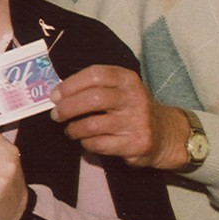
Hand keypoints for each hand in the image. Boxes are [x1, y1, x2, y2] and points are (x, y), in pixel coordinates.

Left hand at [48, 65, 191, 170]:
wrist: (163, 134)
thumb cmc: (130, 109)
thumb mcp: (119, 90)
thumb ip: (94, 88)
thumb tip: (57, 94)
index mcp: (127, 79)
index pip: (96, 74)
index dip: (71, 84)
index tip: (55, 95)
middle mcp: (134, 98)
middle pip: (94, 98)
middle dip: (68, 108)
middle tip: (56, 115)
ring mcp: (137, 121)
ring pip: (93, 124)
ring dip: (74, 129)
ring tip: (70, 130)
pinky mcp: (135, 143)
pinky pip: (100, 144)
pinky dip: (86, 143)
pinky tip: (86, 141)